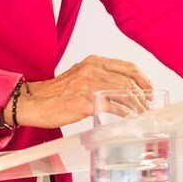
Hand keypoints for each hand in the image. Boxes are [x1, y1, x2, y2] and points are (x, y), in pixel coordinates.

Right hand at [6, 55, 153, 129]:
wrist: (32, 102)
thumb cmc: (54, 93)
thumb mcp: (80, 76)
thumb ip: (99, 78)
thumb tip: (121, 90)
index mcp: (94, 61)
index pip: (127, 67)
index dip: (143, 79)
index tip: (150, 90)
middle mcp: (93, 69)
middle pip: (128, 81)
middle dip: (142, 96)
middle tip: (148, 107)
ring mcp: (89, 85)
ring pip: (123, 93)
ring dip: (136, 106)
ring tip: (142, 115)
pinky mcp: (84, 101)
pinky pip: (112, 107)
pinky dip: (125, 114)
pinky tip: (129, 120)